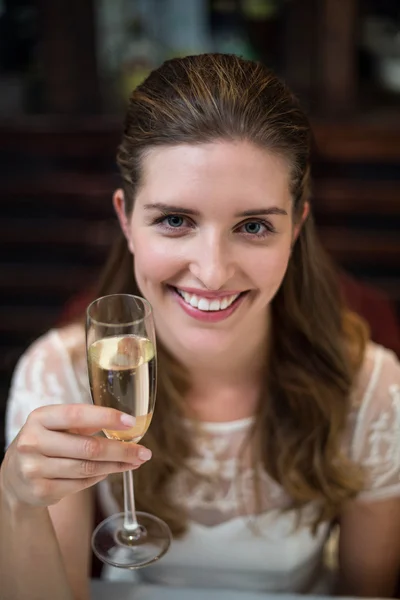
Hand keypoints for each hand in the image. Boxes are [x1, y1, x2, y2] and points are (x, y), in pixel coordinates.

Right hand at [1, 404, 151, 507]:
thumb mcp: (55, 425)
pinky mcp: (42, 491)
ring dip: (116, 466)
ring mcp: (35, 469)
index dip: (106, 417)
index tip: (131, 422)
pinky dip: (100, 477)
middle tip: (144, 452)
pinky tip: (110, 471)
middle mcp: (34, 442)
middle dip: (121, 450)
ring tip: (134, 462)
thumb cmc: (45, 442)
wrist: (14, 476)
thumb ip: (83, 422)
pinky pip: (81, 484)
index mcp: (40, 417)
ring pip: (88, 468)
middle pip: (89, 447)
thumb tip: (123, 424)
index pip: (77, 414)